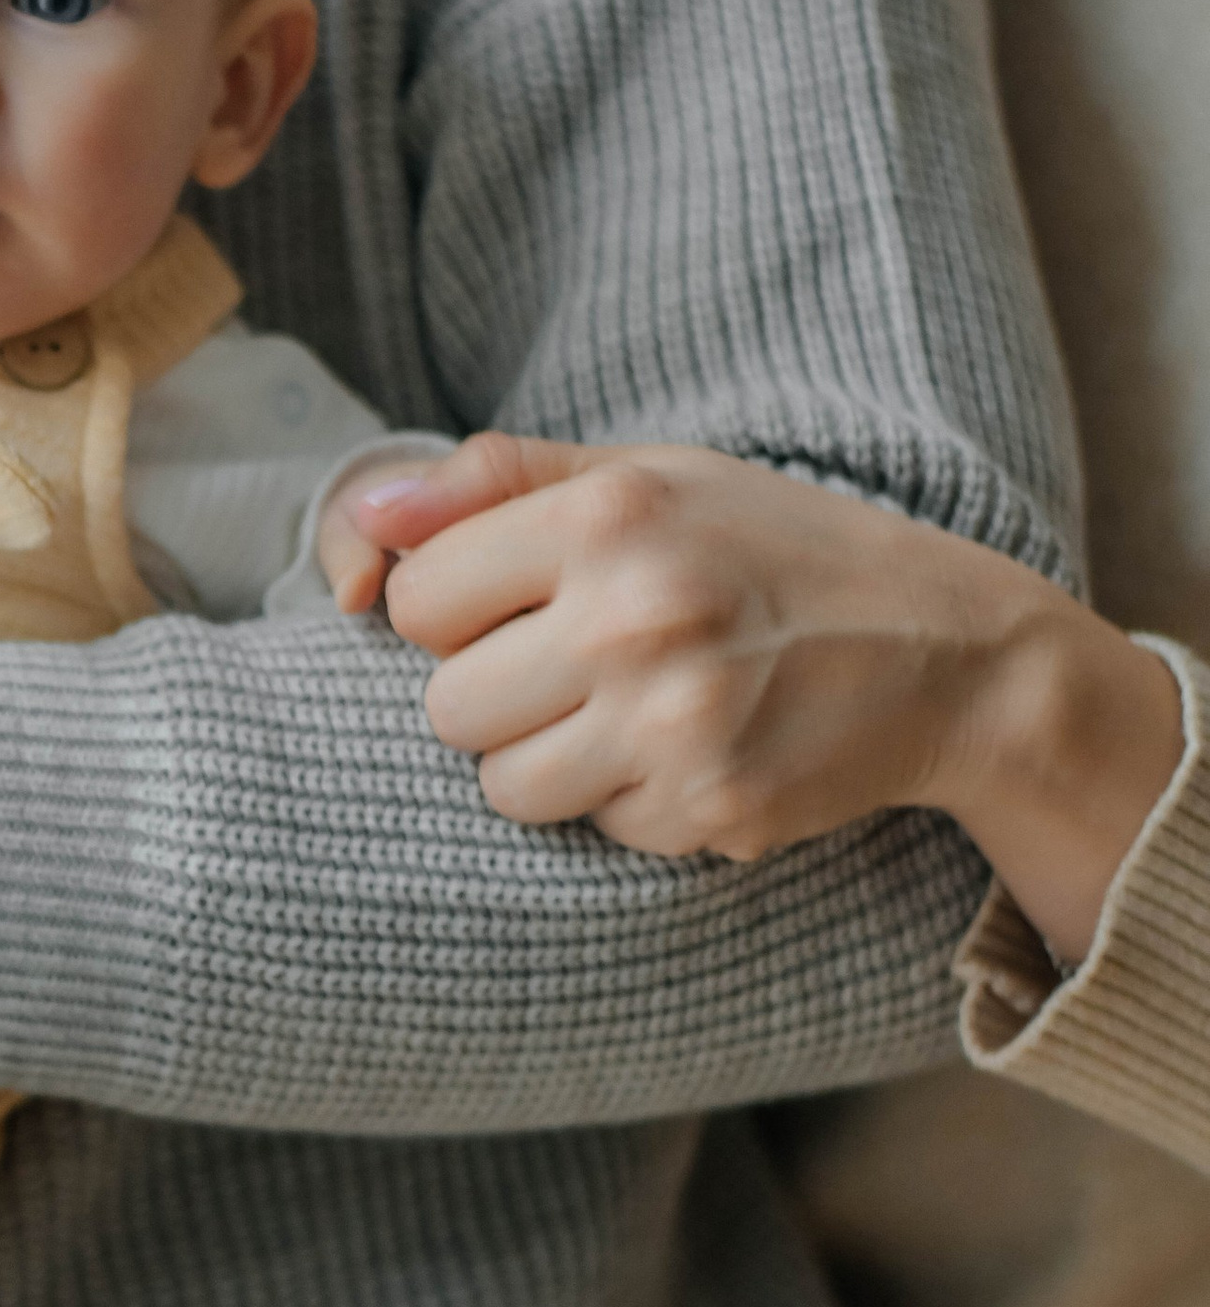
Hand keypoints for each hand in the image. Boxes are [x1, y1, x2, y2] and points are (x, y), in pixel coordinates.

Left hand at [331, 431, 1183, 961]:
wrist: (943, 649)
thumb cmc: (770, 550)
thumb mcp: (648, 476)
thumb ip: (493, 482)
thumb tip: (363, 515)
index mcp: (605, 515)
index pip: (416, 599)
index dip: (459, 609)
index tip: (524, 602)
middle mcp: (634, 617)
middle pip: (447, 707)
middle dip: (498, 694)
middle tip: (583, 666)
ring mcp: (673, 723)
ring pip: (505, 786)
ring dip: (552, 760)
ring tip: (635, 710)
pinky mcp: (709, 810)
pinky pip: (595, 830)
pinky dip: (629, 804)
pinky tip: (696, 750)